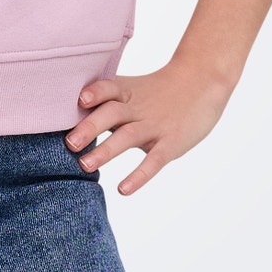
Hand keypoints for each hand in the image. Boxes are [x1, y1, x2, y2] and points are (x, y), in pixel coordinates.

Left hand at [64, 59, 235, 194]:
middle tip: (69, 143)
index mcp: (126, 92)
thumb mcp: (133, 89)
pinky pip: (154, 161)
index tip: (79, 100)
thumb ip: (107, 102)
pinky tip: (123, 189)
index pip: (107, 89)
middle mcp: (137, 107)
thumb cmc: (159, 90)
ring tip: (85, 165)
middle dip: (90, 127)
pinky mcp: (172, 143)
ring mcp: (155, 125)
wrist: (203, 82)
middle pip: (111, 113)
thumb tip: (68, 116)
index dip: (94, 93)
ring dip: (105, 151)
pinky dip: (138, 175)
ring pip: (128, 137)